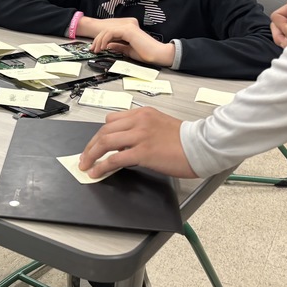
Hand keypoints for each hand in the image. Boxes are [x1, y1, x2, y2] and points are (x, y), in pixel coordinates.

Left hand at [79, 107, 196, 178]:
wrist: (201, 146)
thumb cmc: (185, 140)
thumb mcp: (159, 125)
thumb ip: (141, 130)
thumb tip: (124, 145)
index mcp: (142, 114)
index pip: (112, 120)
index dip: (99, 134)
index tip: (95, 145)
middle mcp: (139, 121)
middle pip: (104, 131)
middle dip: (91, 146)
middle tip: (85, 157)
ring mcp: (140, 136)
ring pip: (105, 142)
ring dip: (92, 155)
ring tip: (86, 165)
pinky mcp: (143, 152)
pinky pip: (115, 159)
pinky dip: (102, 166)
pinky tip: (97, 172)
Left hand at [86, 18, 174, 66]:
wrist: (156, 54)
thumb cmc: (146, 53)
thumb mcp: (128, 50)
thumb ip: (119, 46)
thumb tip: (109, 45)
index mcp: (128, 30)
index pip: (110, 32)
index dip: (100, 39)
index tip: (95, 48)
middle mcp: (127, 25)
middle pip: (106, 30)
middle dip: (97, 40)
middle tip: (92, 49)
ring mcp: (128, 26)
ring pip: (107, 30)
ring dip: (99, 40)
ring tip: (97, 49)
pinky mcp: (128, 30)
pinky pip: (111, 32)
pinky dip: (105, 39)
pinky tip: (103, 47)